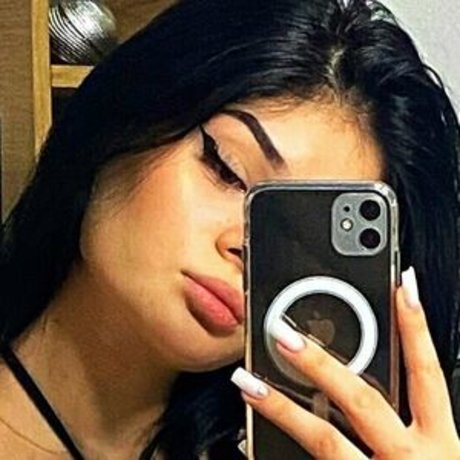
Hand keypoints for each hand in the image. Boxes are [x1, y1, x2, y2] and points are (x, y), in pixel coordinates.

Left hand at [231, 268, 459, 458]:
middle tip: (286, 335)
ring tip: (245, 382)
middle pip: (363, 402)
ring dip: (281, 407)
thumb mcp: (435, 458)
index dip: (417, 328)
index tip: (404, 286)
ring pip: (325, 441)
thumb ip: (410, 422)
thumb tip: (371, 381)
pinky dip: (269, 456)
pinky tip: (244, 444)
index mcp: (442, 447)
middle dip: (324, 364)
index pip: (429, 373)